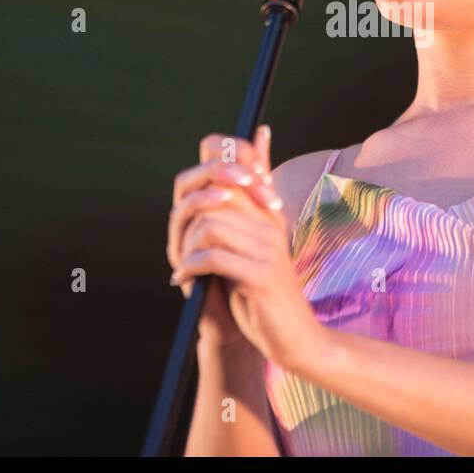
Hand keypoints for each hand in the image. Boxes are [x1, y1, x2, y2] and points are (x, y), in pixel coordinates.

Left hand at [167, 125, 324, 371]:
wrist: (293, 337)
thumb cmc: (265, 289)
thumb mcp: (255, 240)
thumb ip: (251, 197)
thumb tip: (260, 135)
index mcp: (269, 210)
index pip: (240, 162)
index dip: (212, 166)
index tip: (194, 204)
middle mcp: (271, 222)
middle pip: (219, 190)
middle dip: (189, 215)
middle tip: (180, 241)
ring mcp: (268, 248)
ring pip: (211, 225)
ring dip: (187, 248)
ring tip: (184, 265)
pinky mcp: (260, 275)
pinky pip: (213, 257)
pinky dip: (191, 268)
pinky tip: (186, 280)